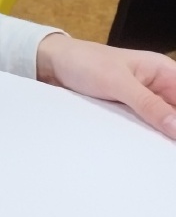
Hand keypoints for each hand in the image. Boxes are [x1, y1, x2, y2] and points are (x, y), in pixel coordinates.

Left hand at [36, 33, 175, 138]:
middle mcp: (158, 86)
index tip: (175, 137)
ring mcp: (144, 100)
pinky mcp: (129, 110)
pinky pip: (145, 126)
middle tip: (167, 150)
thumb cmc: (85, 62)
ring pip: (164, 123)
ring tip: (161, 153)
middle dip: (173, 130)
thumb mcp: (117, 82)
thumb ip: (149, 104)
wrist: (52, 64)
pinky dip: (147, 136)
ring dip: (162, 136)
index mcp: (163, 71)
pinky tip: (147, 150)